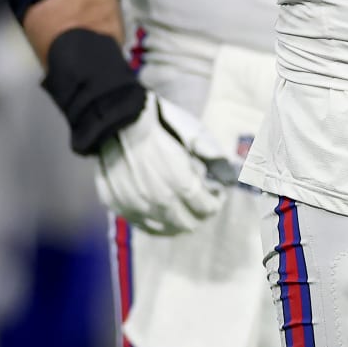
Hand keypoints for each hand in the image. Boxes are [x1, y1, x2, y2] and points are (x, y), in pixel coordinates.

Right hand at [94, 92, 238, 235]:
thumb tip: (230, 177)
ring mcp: (136, 207)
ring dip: (178, 221)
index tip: (216, 193)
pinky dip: (157, 223)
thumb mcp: (194, 132)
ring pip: (165, 230)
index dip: (215, 202)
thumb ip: (213, 157)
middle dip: (199, 214)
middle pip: (187, 224)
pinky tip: (162, 213)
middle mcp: (159, 202)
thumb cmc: (160, 121)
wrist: (117, 118)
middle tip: (201, 201)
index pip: (206, 208)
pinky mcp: (118, 206)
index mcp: (181, 183)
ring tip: (182, 208)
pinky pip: (143, 225)